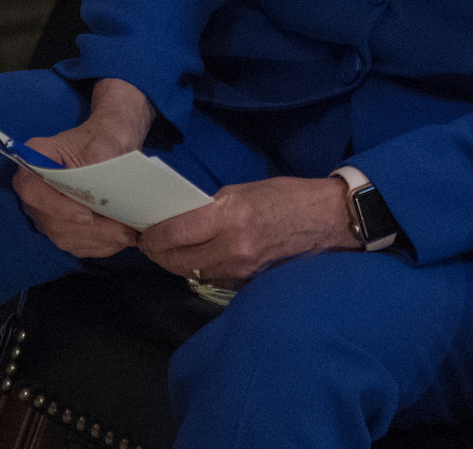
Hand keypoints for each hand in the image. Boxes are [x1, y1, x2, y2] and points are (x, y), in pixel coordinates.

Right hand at [13, 78, 154, 259]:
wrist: (112, 144)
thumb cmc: (104, 138)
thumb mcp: (105, 144)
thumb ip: (99, 165)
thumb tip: (104, 197)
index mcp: (35, 159)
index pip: (33, 191)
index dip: (57, 208)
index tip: (87, 216)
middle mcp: (34, 189)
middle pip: (51, 221)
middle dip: (89, 230)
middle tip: (123, 231)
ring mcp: (45, 210)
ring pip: (64, 236)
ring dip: (97, 240)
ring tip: (128, 235)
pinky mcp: (60, 226)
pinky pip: (74, 243)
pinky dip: (98, 245)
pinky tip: (120, 239)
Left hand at [139, 175, 356, 284]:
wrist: (327, 221)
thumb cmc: (287, 196)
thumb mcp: (244, 190)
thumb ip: (210, 207)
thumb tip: (180, 217)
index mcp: (230, 217)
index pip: (174, 233)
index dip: (153, 235)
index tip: (145, 230)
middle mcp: (232, 247)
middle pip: (177, 260)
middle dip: (158, 252)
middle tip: (150, 241)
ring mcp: (240, 269)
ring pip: (191, 273)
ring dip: (177, 262)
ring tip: (170, 248)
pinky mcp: (248, 282)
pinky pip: (212, 278)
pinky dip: (200, 269)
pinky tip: (198, 256)